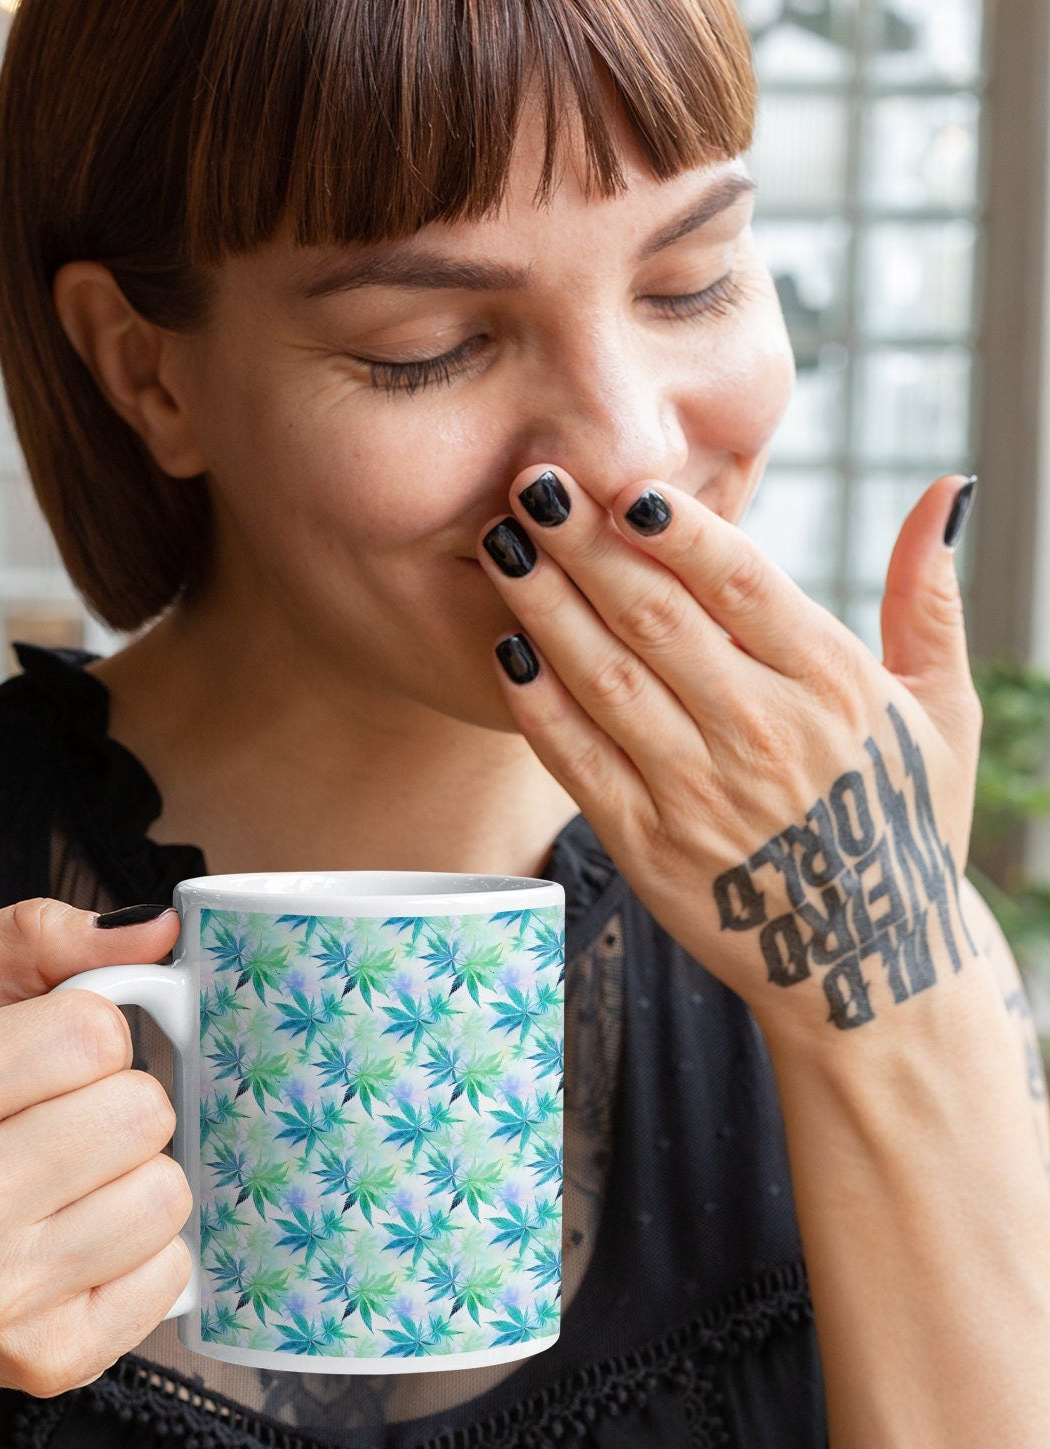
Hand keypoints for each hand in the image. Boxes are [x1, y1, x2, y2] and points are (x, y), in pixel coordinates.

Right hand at [0, 899, 192, 1406]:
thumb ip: (31, 937)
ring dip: (136, 1182)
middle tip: (56, 1134)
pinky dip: (144, 1255)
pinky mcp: (46, 1358)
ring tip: (68, 1193)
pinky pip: (172, 1273)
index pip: (94, 1029)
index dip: (89, 1037)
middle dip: (116, 1109)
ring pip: (167, 1193)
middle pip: (142, 1111)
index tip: (45, 1066)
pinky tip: (78, 1253)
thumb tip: (160, 930)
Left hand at [479, 467, 984, 1041]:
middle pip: (655, 616)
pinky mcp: (647, 844)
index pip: (741, 582)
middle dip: (584, 541)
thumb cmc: (905, 824)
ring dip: (544, 604)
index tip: (626, 480)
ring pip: (606, 677)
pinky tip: (506, 649)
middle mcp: (763, 732)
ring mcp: (698, 791)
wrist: (869, 968)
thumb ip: (930, 597)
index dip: (677, 527)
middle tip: (532, 481)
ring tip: (500, 542)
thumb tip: (948, 488)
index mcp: (834, 684)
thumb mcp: (942, 711)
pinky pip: (579, 758)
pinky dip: (537, 702)